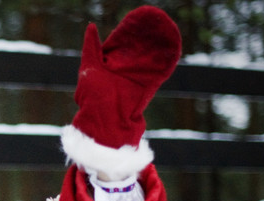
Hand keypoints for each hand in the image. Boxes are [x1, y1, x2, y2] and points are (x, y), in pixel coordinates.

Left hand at [72, 6, 180, 149]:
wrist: (105, 122)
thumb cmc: (92, 97)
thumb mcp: (89, 68)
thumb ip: (91, 47)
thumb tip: (92, 25)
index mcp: (110, 66)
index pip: (121, 43)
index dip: (128, 31)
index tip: (135, 17)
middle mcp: (126, 70)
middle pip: (139, 47)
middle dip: (146, 32)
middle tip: (154, 16)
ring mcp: (139, 77)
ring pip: (152, 54)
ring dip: (160, 40)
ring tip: (165, 22)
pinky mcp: (150, 84)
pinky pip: (162, 68)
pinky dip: (170, 55)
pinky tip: (174, 40)